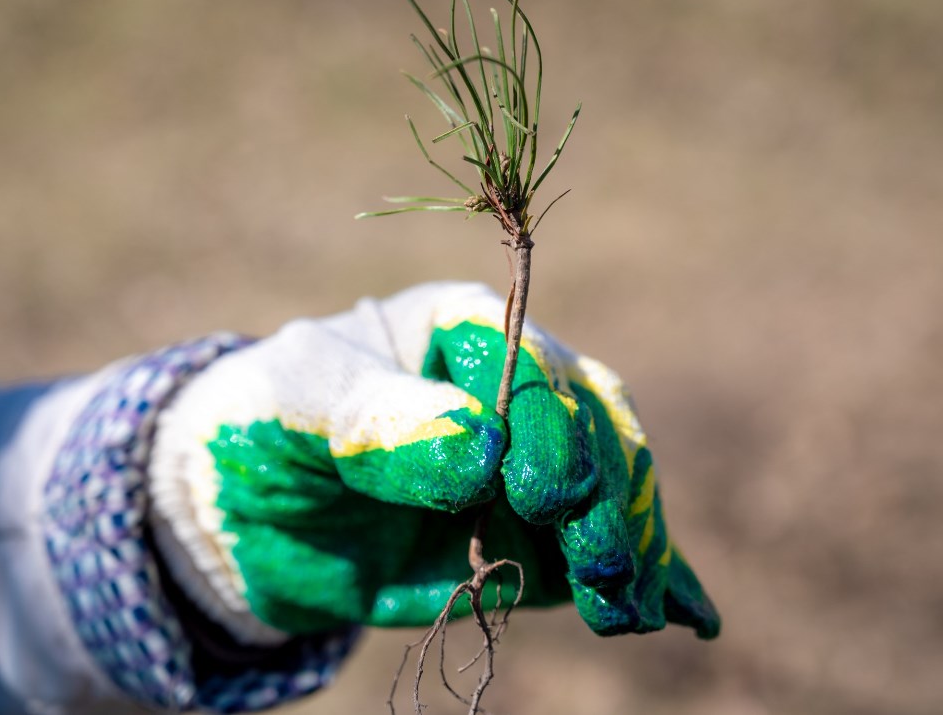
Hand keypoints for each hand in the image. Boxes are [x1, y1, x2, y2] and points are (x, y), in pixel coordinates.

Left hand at [150, 282, 718, 642]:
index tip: (540, 495)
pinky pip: (603, 551)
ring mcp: (537, 466)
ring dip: (630, 546)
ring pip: (612, 489)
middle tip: (600, 564)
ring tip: (631, 608)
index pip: (528, 365)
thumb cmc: (271, 423)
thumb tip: (480, 452)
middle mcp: (518, 390)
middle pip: (589, 426)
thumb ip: (383, 421)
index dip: (545, 426)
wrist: (252, 513)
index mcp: (466, 326)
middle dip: (603, 496)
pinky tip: (690, 615)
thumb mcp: (301, 404)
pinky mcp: (540, 537)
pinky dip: (653, 579)